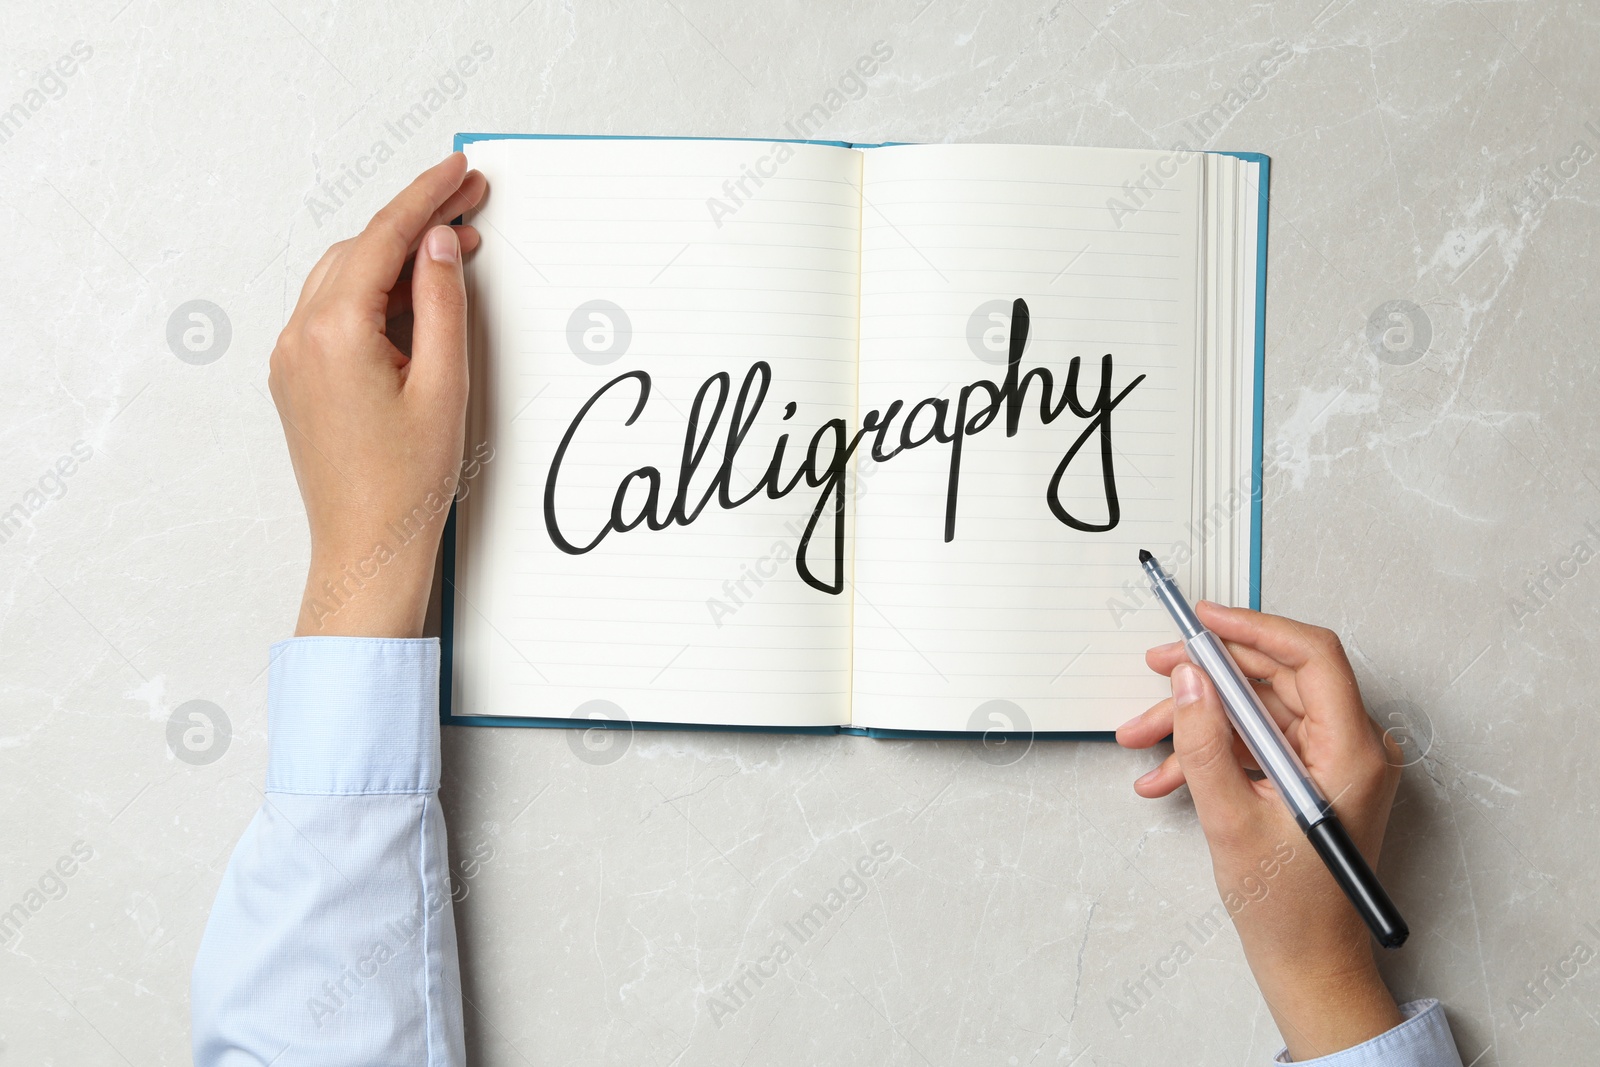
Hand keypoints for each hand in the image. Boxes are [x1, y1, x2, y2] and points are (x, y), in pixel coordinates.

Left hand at [268, 153, 486, 637]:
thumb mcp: (444, 385)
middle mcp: (300, 337)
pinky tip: (417, 302)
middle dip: (414, 224)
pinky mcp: (297, 379)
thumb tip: (439, 244)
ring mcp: (292, 359)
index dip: (426, 196)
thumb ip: (443, 304)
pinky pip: (334, 312)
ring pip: (344, 278)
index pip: (383, 238)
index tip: (459, 170)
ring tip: (454, 255)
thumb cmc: (406, 485)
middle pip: (359, 250)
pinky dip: (375, 294)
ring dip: (395, 258)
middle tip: (471, 208)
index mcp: (333, 332)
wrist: (367, 549)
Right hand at [1117, 602, 1404, 1059]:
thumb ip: (1204, 744)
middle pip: (1276, 681)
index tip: (1203, 618)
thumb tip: (1189, 680)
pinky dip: (1212, 752)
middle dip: (1206, 680)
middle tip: (1154, 672)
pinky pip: (1257, 744)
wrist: (1308, 964)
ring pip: (1257, 713)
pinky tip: (1165, 775)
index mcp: (1353, 752)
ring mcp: (1332, 764)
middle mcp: (1351, 749)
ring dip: (1197, 722)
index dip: (1253, 628)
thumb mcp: (1231, 821)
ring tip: (1140, 739)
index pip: (1311, 656)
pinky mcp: (1311, 779)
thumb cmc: (1290, 910)